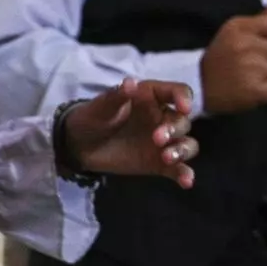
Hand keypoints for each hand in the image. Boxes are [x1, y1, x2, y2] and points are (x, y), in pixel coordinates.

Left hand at [62, 78, 198, 188]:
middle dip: (174, 129)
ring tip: (167, 158)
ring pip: (187, 144)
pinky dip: (184, 174)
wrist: (79, 146)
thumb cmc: (92, 118)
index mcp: (152, 98)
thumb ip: (116, 96)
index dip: (184, 98)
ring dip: (182, 150)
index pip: (177, 92)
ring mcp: (164, 142)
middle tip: (157, 138)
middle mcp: (163, 118)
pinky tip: (186, 181)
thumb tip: (131, 83)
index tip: (183, 107)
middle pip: (182, 121)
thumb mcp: (100, 106)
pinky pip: (177, 168)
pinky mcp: (160, 163)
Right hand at [200, 0, 266, 113]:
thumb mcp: (237, 32)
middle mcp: (246, 45)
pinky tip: (266, 90)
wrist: (197, 88)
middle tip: (264, 65)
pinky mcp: (254, 91)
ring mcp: (251, 69)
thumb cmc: (221, 58)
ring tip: (264, 78)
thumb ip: (264, 14)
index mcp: (240, 27)